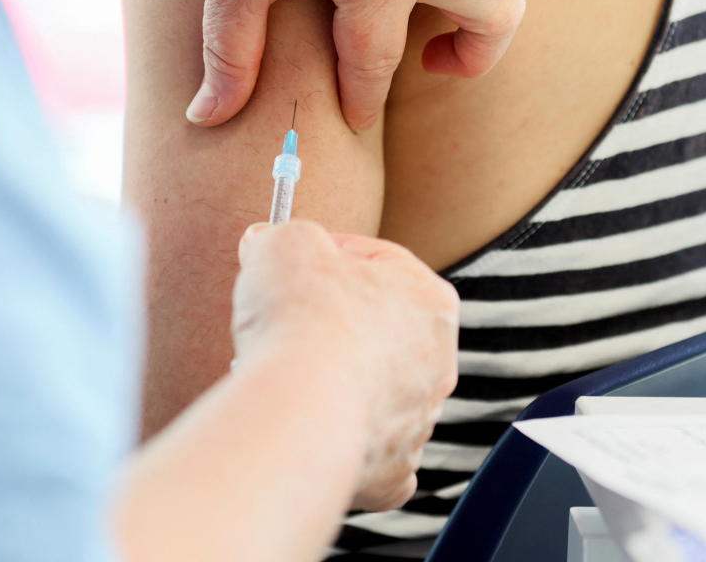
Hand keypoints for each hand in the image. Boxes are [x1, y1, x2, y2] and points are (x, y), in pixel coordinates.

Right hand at [233, 221, 459, 510]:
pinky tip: (312, 426)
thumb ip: (283, 235)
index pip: (379, 263)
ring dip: (336, 381)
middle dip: (332, 322)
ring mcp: (419, 420)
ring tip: (284, 374)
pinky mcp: (391, 469)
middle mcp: (438, 362)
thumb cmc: (301, 318)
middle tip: (283, 320)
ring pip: (374, 390)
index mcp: (430, 299)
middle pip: (379, 329)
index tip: (291, 264)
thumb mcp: (285, 243)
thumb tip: (266, 242)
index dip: (327, 255)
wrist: (299, 410)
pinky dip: (343, 440)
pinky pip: (370, 450)